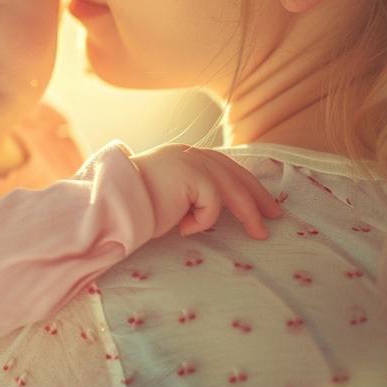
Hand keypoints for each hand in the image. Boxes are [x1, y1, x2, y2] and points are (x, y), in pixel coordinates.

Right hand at [130, 144, 282, 239]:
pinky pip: (212, 202)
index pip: (223, 167)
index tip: (261, 204)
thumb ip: (191, 195)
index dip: (246, 184)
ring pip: (232, 187)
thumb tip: (217, 210)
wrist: (111, 204)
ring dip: (248, 212)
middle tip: (275, 216)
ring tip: (258, 233)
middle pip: (235, 173)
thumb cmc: (133, 207)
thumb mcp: (169, 197)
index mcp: (182, 155)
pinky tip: (182, 229)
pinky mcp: (191, 174)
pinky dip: (202, 220)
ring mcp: (190, 160)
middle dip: (258, 195)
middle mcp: (188, 153)